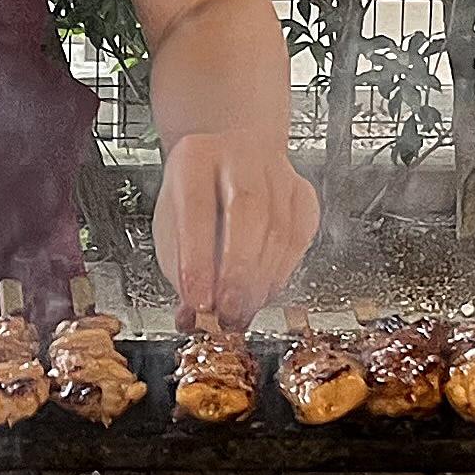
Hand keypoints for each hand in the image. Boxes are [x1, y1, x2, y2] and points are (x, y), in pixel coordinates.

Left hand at [153, 129, 321, 322]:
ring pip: (278, 227)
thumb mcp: (171, 225)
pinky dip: (284, 270)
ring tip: (242, 311)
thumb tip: (194, 317)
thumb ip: (180, 269)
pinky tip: (265, 290)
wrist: (230, 157)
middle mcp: (239, 157)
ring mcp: (277, 171)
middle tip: (227, 312)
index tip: (198, 301)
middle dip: (237, 271)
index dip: (198, 260)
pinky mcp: (302, 191)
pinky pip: (300, 235)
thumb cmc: (196, 196)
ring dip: (260, 280)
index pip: (197, 208)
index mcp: (196, 158)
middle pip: (247, 211)